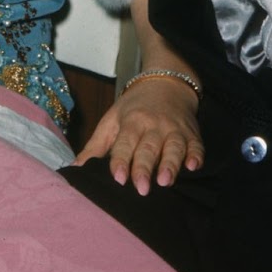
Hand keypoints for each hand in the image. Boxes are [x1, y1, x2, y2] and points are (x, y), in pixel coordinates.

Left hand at [73, 74, 202, 193]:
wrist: (166, 83)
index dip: (120, 159)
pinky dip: (196, 155)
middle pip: (148, 147)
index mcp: (131, 122)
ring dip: (170, 163)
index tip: (117, 177)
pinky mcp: (192, 133)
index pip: (124, 142)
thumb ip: (95, 147)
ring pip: (173, 147)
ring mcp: (174, 129)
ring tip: (165, 181)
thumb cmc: (135, 107)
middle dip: (144, 167)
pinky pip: (196, 145)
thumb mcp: (112, 120)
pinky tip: (193, 166)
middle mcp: (153, 125)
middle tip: (141, 188)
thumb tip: (74, 169)